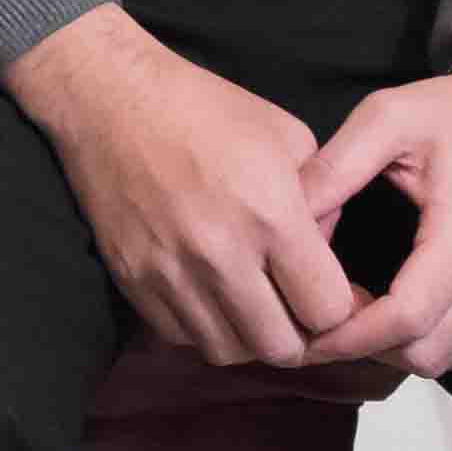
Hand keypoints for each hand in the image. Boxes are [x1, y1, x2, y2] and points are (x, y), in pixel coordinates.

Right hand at [8, 5, 359, 369]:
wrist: (108, 98)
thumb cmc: (206, 109)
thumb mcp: (289, 137)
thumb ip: (323, 202)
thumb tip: (330, 254)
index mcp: (271, 215)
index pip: (327, 310)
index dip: (343, 310)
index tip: (339, 295)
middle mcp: (220, 253)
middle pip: (280, 348)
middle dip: (301, 336)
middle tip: (297, 310)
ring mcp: (169, 271)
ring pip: (228, 352)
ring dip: (250, 337)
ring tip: (254, 308)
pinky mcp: (131, 278)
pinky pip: (180, 337)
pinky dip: (203, 328)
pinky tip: (210, 296)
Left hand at [296, 71, 451, 381]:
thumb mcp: (386, 117)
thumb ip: (333, 171)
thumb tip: (288, 228)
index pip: (408, 317)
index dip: (351, 336)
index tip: (304, 331)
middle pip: (427, 352)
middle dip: (366, 348)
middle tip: (318, 321)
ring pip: (448, 357)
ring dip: (393, 348)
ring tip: (348, 313)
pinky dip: (423, 339)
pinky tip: (386, 307)